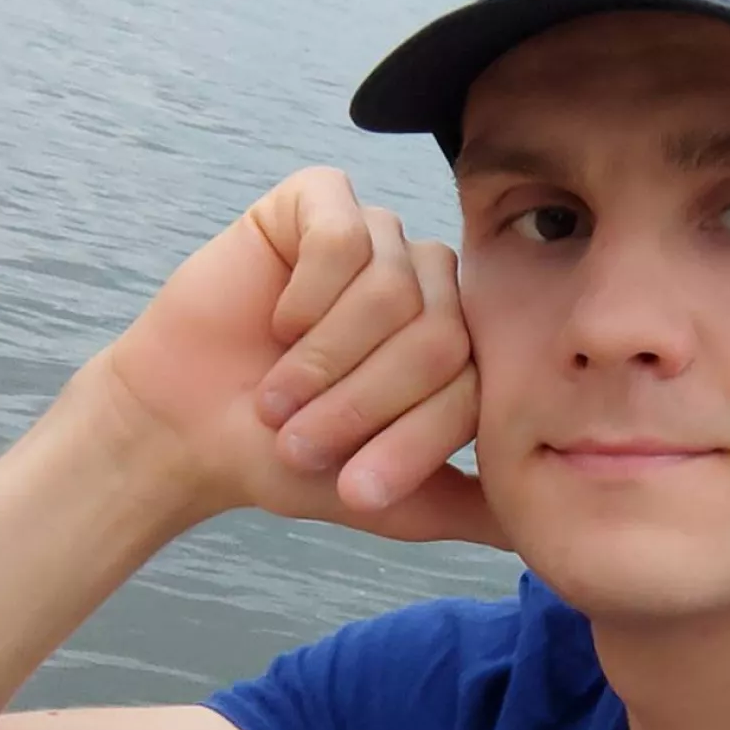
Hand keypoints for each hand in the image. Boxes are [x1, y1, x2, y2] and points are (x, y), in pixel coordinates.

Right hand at [88, 166, 498, 543]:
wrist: (184, 430)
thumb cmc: (281, 457)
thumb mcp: (387, 498)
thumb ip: (468, 505)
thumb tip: (545, 527)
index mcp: (458, 344)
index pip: (473, 385)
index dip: (411, 439)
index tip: (352, 486)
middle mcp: (427, 282)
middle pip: (439, 336)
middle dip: (363, 404)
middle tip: (301, 438)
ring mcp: (378, 236)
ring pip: (391, 290)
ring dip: (324, 359)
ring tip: (280, 392)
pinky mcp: (320, 201)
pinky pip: (343, 239)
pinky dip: (304, 296)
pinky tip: (276, 319)